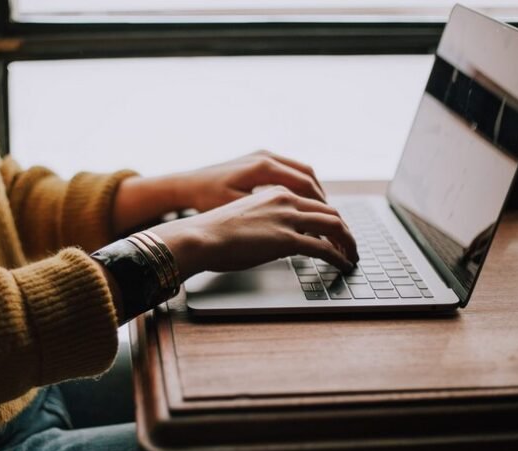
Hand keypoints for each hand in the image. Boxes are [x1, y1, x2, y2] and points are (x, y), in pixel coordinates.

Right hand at [149, 186, 358, 280]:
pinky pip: (325, 248)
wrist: (200, 236)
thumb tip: (276, 240)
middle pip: (330, 211)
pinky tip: (343, 265)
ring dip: (348, 242)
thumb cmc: (213, 231)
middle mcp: (286, 200)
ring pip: (334, 226)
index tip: (335, 232)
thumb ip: (266, 221)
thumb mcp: (244, 217)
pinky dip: (339, 257)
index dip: (329, 218)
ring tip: (352, 256)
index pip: (314, 202)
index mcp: (275, 192)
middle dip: (345, 230)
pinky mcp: (287, 239)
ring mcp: (288, 218)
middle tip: (350, 245)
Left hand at [173, 150, 325, 211]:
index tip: (329, 222)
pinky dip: (299, 185)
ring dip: (312, 191)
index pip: (304, 184)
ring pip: (300, 170)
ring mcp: (262, 155)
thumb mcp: (238, 210)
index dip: (320, 205)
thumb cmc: (207, 199)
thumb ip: (269, 216)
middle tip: (331, 219)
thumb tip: (297, 228)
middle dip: (321, 198)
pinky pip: (288, 170)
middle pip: (307, 175)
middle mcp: (266, 156)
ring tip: (320, 212)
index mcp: (263, 167)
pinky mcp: (258, 159)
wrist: (187, 185)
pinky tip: (300, 202)